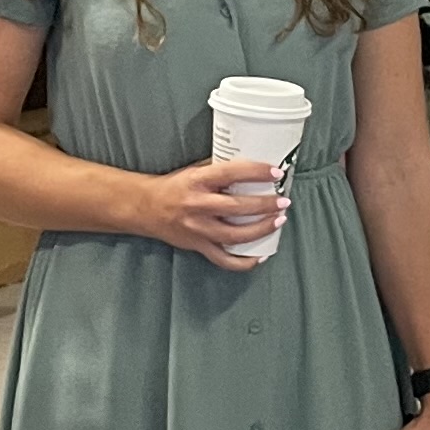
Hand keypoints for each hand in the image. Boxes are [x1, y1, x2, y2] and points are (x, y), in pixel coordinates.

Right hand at [136, 157, 286, 271]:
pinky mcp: (197, 246)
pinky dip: (243, 261)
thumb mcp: (195, 170)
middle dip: (266, 205)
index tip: (276, 172)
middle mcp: (198, 205)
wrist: (145, 207)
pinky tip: (260, 255)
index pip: (232, 173)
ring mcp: (198, 228)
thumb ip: (220, 171)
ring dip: (261, 229)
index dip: (256, 172)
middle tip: (284, 201)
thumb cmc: (174, 186)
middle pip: (238, 207)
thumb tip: (252, 167)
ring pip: (235, 235)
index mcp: (198, 181)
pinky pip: (223, 259)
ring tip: (278, 221)